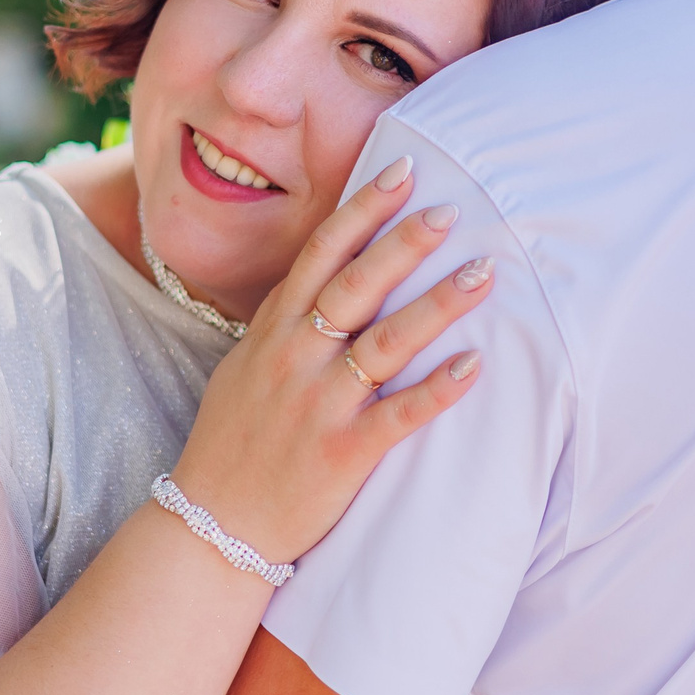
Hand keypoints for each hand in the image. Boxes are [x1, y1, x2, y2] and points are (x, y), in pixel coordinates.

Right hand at [171, 155, 491, 563]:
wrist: (212, 524)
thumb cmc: (234, 441)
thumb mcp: (245, 366)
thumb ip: (284, 320)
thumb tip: (323, 275)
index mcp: (274, 330)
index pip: (322, 252)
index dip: (364, 208)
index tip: (402, 169)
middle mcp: (295, 358)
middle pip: (358, 285)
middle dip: (406, 242)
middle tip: (452, 208)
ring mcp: (318, 405)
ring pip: (386, 342)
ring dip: (437, 304)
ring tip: (483, 272)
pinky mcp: (342, 454)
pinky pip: (399, 415)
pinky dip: (438, 389)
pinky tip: (476, 365)